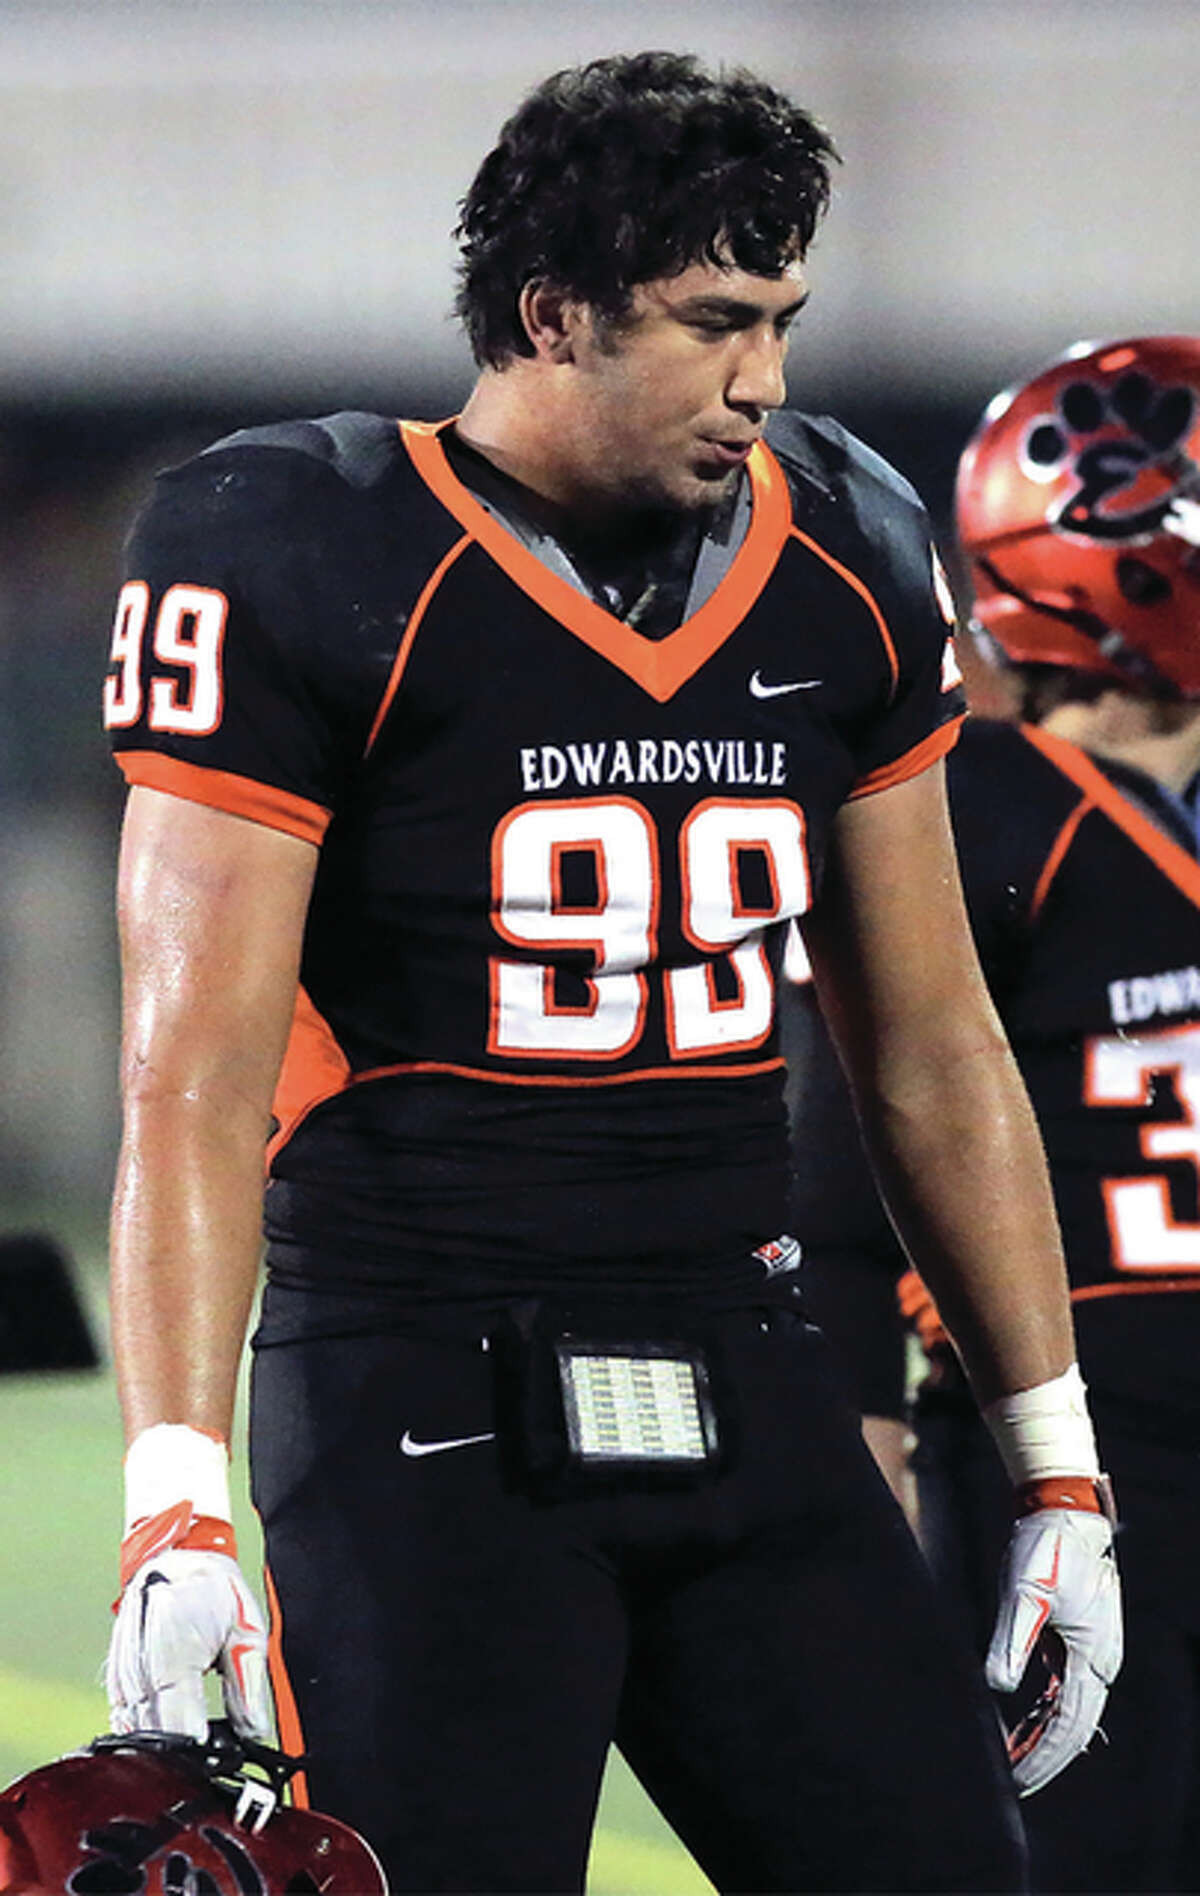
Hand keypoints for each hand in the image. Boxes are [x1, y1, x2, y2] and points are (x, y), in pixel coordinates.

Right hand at [107, 1545, 272, 1743]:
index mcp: (174, 1647)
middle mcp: (141, 1660)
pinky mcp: (116, 1672)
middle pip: (154, 1728)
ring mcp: (124, 1667)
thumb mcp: (246, 1627)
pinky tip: (163, 1734)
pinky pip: (124, 1714)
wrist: (177, 1554)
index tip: (211, 1761)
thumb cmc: (213, 1586)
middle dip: (180, 1750)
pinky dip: (142, 1729)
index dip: (194, 1746)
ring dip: (160, 1742)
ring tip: (190, 1750)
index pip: (178, 1716)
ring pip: (135, 1726)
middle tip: (208, 1759)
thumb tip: (253, 1731)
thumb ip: (248, 1684)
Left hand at [986, 1502, 1121, 1795]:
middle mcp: (1097, 1662)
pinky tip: (1022, 1729)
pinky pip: (1062, 1691)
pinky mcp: (1076, 1643)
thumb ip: (1013, 1639)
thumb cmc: (1046, 1548)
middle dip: (1044, 1759)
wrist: (1064, 1514)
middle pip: (1073, 1728)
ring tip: (1010, 1766)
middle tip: (1011, 1787)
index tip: (1015, 1781)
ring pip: (1068, 1712)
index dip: (1042, 1757)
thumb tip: (996, 1686)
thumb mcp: (1025, 1591)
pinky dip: (1043, 1715)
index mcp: (1093, 1655)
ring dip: (1041, 1740)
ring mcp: (1090, 1653)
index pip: (1068, 1724)